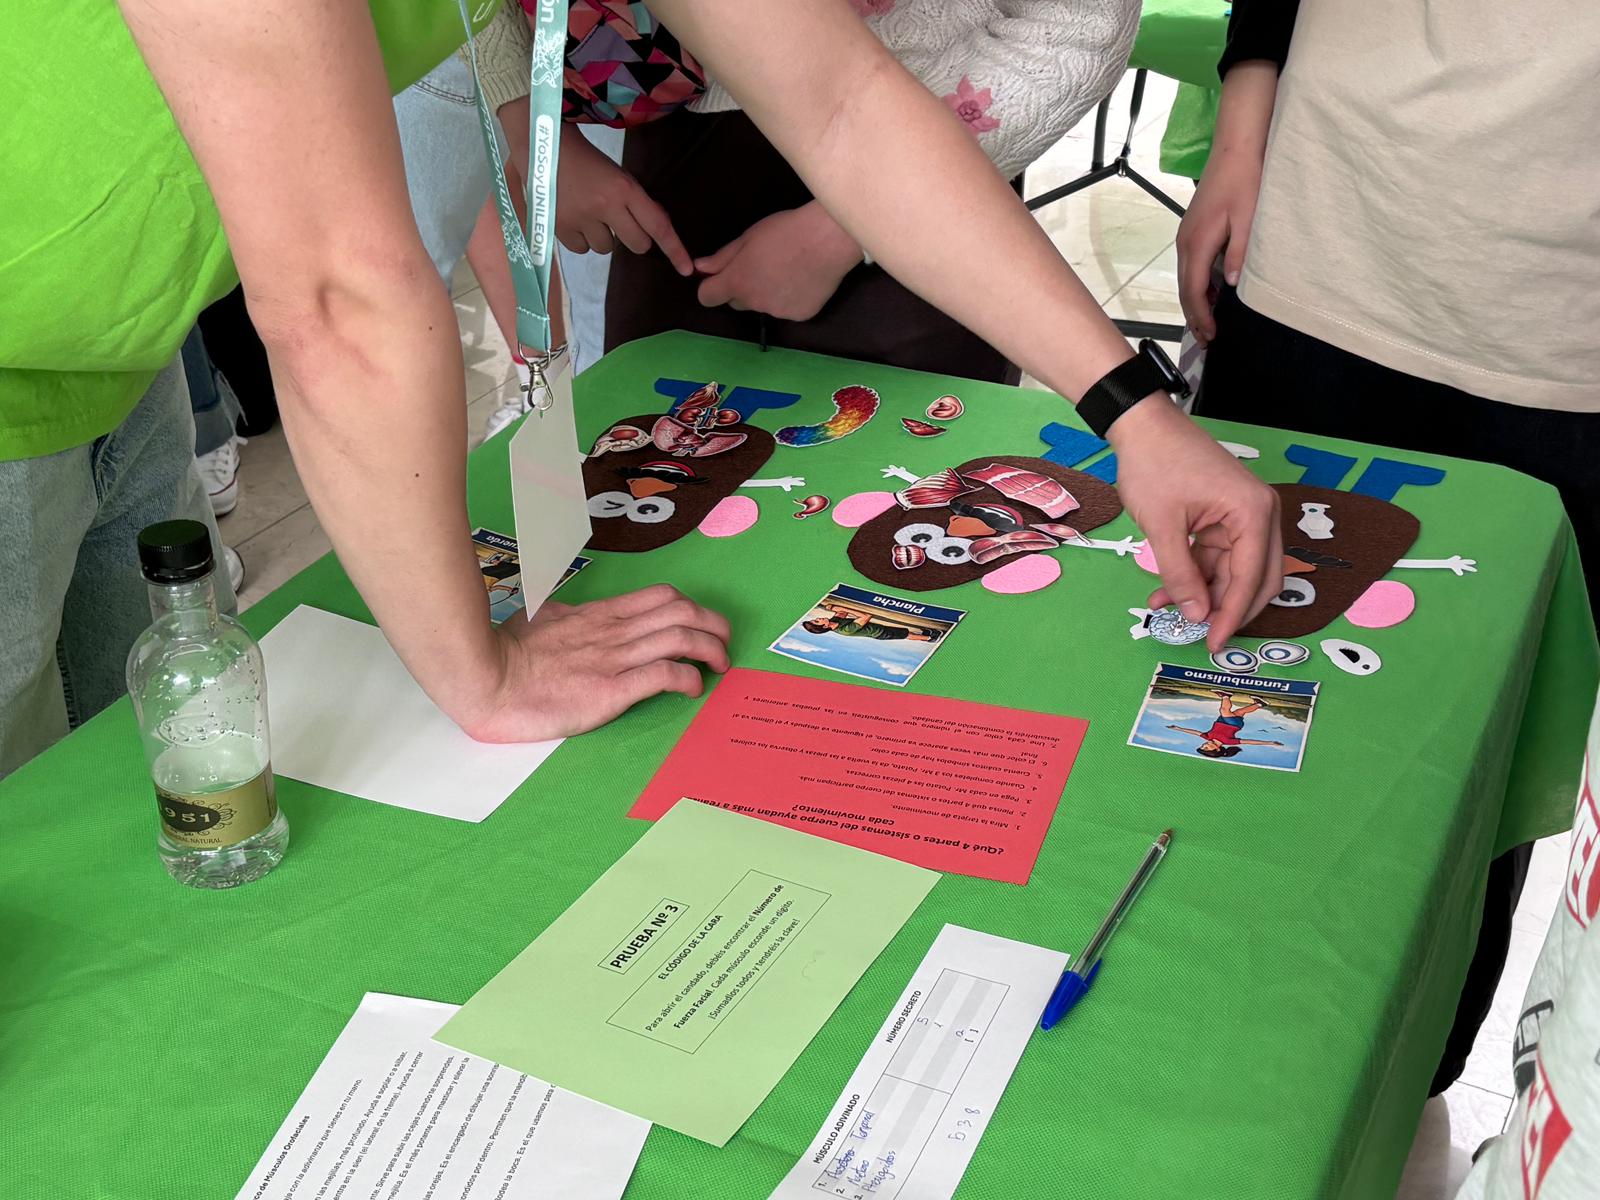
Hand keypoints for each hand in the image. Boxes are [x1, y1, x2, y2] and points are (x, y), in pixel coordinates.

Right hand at [458, 585, 730, 741]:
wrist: (486, 680)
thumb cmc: (506, 654)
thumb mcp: (540, 621)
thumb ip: (562, 618)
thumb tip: (564, 614)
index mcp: (599, 615)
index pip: (660, 597)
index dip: (692, 608)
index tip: (703, 624)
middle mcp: (614, 631)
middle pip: (682, 612)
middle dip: (714, 625)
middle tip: (724, 643)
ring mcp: (614, 658)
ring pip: (680, 638)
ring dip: (710, 651)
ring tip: (720, 666)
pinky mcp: (611, 689)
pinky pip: (664, 675)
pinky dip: (688, 679)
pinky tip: (693, 689)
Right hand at [552, 125, 692, 273]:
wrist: (543, 145)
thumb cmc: (586, 160)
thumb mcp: (617, 174)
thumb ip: (636, 201)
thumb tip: (654, 229)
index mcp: (624, 189)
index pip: (658, 226)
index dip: (675, 250)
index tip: (686, 270)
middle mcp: (606, 206)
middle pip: (637, 244)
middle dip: (634, 237)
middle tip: (619, 220)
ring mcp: (581, 219)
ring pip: (607, 249)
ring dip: (603, 237)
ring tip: (588, 213)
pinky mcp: (560, 227)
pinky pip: (582, 250)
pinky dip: (581, 239)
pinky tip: (573, 218)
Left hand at [695, 203, 862, 319]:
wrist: (828, 240)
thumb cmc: (785, 231)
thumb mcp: (748, 237)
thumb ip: (722, 257)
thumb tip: (700, 267)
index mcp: (737, 282)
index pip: (707, 297)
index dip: (710, 288)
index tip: (719, 279)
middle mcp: (754, 302)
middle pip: (737, 302)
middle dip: (743, 289)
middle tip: (762, 266)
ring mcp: (778, 312)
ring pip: (764, 306)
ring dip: (768, 293)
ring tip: (788, 270)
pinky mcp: (800, 316)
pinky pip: (788, 310)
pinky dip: (791, 299)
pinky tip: (804, 280)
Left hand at [1109, 396, 1282, 652]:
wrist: (1142, 425)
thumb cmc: (1154, 466)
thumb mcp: (1163, 527)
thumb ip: (1181, 575)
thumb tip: (1197, 614)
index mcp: (1254, 513)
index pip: (1251, 578)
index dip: (1232, 615)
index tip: (1211, 642)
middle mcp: (1259, 515)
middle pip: (1257, 579)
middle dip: (1227, 608)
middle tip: (1199, 634)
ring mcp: (1244, 515)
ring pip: (1234, 571)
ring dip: (1205, 593)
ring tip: (1165, 607)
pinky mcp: (1226, 517)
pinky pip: (1219, 557)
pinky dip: (1197, 574)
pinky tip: (1167, 590)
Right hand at [1176, 145, 1261, 343]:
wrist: (1235, 150)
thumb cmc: (1245, 181)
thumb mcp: (1248, 220)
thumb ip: (1239, 253)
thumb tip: (1230, 284)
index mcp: (1198, 242)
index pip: (1193, 290)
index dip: (1201, 315)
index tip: (1212, 335)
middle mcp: (1185, 242)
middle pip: (1185, 288)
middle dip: (1194, 316)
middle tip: (1207, 340)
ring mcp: (1185, 236)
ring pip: (1185, 279)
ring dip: (1195, 302)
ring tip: (1207, 323)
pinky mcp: (1192, 230)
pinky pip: (1190, 266)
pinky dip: (1196, 286)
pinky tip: (1209, 294)